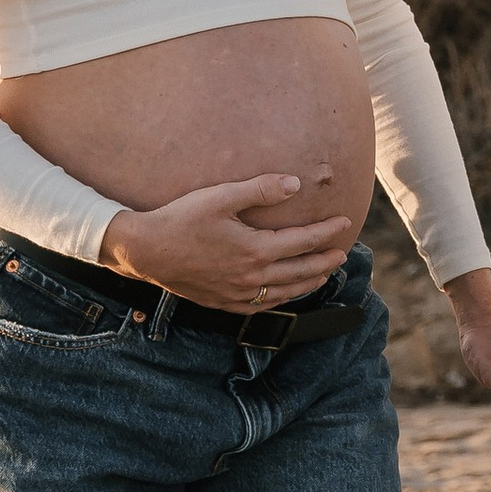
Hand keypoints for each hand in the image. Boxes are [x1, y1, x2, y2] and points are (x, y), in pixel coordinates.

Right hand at [102, 172, 354, 310]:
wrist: (145, 250)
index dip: (327, 232)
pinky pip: (261, 306)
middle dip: (325, 261)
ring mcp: (237, 294)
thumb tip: (295, 185)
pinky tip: (285, 294)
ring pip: (285, 292)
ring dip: (308, 283)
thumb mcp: (220, 197)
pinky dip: (281, 300)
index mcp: (255, 250)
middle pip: (300, 271)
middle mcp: (251, 277)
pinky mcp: (223, 303)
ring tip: (323, 275)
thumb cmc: (181, 219)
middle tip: (342, 253)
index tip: (345, 223)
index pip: (303, 241)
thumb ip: (260, 190)